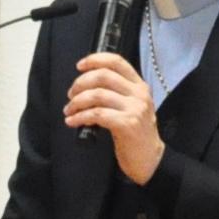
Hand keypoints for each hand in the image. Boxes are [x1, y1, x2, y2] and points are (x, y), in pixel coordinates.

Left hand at [65, 51, 162, 184]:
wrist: (149, 159)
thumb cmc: (135, 133)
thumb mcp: (131, 106)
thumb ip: (116, 93)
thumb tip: (85, 85)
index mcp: (139, 85)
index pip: (117, 61)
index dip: (95, 60)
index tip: (79, 66)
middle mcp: (139, 94)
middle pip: (103, 76)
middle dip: (80, 84)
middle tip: (71, 95)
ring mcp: (135, 108)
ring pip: (97, 95)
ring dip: (77, 102)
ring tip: (69, 111)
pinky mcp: (128, 124)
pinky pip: (97, 114)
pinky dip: (81, 117)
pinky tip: (73, 121)